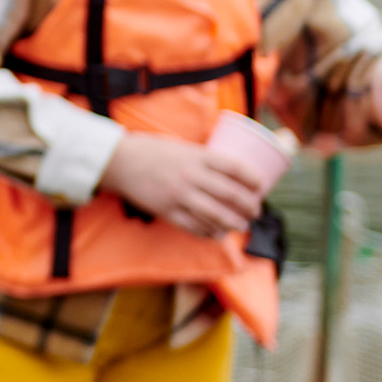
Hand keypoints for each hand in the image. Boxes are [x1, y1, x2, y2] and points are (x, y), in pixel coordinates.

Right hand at [100, 133, 264, 240]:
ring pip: (215, 215)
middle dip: (248, 206)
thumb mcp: (183, 147)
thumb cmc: (154, 152)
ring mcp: (178, 195)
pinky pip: (194, 227)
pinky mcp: (167, 211)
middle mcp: (190, 176)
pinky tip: (218, 233)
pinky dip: (210, 232)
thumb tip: (232, 175)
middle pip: (230, 194)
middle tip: (255, 211)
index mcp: (196, 156)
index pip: (234, 167)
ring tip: (241, 225)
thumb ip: (204, 160)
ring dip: (233, 223)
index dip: (252, 179)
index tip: (260, 186)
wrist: (121, 162)